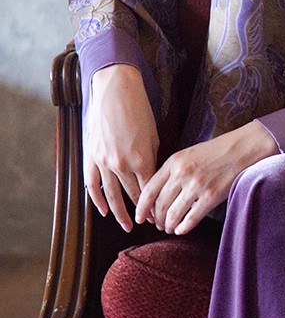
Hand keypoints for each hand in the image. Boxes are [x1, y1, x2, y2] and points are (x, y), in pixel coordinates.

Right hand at [84, 64, 159, 232]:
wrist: (115, 91)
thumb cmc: (139, 110)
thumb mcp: (154, 135)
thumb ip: (152, 159)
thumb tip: (153, 177)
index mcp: (141, 159)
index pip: (149, 190)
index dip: (154, 205)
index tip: (160, 215)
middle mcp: (121, 164)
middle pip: (132, 195)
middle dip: (141, 212)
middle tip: (148, 224)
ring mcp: (103, 162)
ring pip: (111, 195)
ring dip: (120, 213)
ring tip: (127, 226)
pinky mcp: (90, 156)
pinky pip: (92, 184)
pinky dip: (98, 200)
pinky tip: (104, 211)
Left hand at [135, 121, 278, 236]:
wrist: (241, 149)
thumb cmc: (215, 151)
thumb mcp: (188, 154)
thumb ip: (172, 171)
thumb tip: (159, 194)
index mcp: (173, 162)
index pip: (149, 190)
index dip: (141, 208)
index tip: (139, 217)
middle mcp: (182, 174)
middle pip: (160, 205)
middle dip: (156, 219)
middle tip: (158, 225)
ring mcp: (196, 186)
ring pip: (173, 214)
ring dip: (168, 225)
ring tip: (169, 228)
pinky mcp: (210, 196)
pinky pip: (191, 219)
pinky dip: (183, 228)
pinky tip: (181, 229)